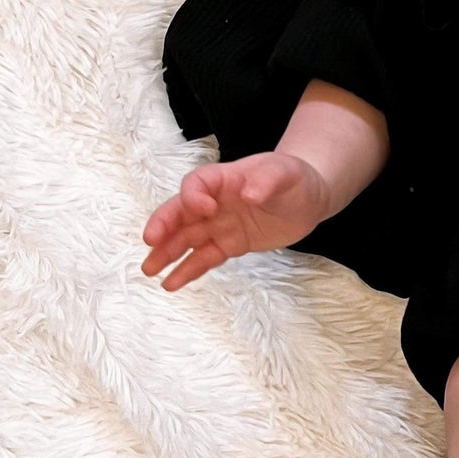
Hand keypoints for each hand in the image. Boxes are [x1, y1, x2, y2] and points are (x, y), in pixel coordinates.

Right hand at [140, 152, 330, 291]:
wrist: (308, 198)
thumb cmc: (293, 177)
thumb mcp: (285, 173)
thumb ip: (267, 181)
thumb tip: (249, 194)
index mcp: (224, 178)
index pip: (197, 183)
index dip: (194, 196)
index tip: (205, 211)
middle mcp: (215, 201)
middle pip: (182, 211)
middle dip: (164, 225)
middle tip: (150, 241)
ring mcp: (219, 224)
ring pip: (188, 238)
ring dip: (167, 252)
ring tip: (149, 270)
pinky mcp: (229, 244)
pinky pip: (204, 258)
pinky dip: (188, 270)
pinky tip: (171, 284)